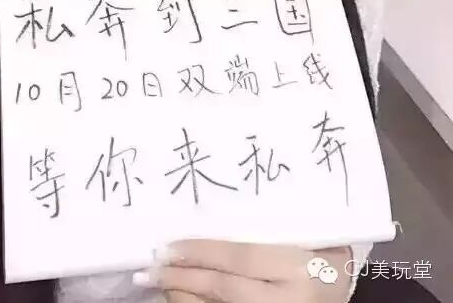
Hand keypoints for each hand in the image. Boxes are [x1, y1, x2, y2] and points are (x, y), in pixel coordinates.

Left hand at [132, 241, 353, 301]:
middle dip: (183, 277)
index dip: (202, 252)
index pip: (242, 258)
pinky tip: (175, 297)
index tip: (169, 245)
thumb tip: (226, 198)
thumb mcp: (315, 238)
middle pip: (225, 288)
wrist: (340, 292)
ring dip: (183, 296)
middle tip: (150, 266)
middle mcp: (287, 300)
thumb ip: (282, 223)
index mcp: (299, 269)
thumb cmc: (326, 257)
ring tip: (155, 281)